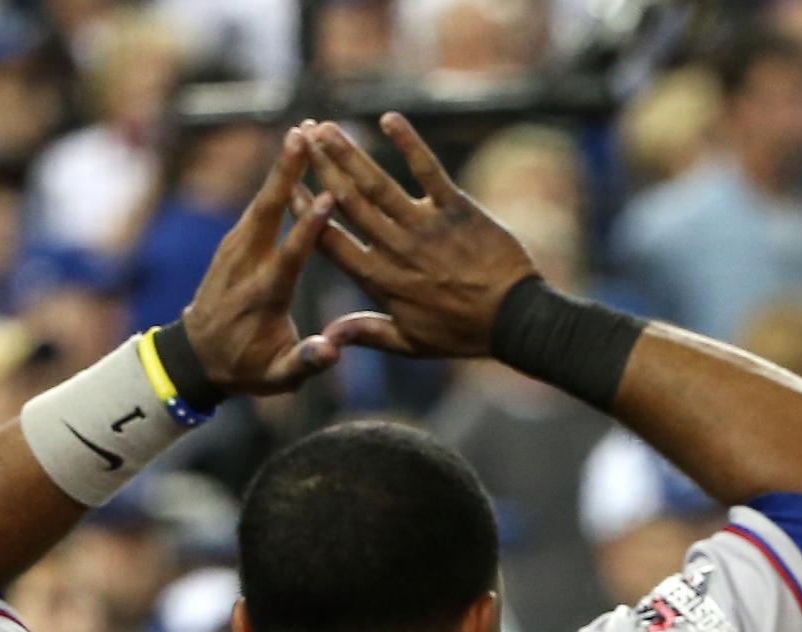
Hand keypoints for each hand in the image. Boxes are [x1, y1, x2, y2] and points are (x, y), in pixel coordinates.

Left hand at [176, 123, 348, 395]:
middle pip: (267, 212)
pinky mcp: (230, 244)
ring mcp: (233, 251)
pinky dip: (272, 183)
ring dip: (280, 169)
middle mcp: (246, 266)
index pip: (290, 255)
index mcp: (264, 296)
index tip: (328, 197)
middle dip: (285, 174)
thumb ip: (305, 363)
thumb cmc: (247, 368)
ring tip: (300, 134)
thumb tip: (332, 349)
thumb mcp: (278, 378)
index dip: (310, 228)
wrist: (196, 358)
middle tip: (303, 136)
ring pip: (260, 202)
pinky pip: (255, 207)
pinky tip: (288, 161)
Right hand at [304, 114, 539, 361]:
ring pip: (377, 185)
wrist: (516, 321)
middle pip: (348, 204)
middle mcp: (397, 250)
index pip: (332, 241)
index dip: (305, 212)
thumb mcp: (412, 343)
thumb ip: (368, 334)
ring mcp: (426, 227)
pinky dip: (410, 143)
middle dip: (320, 169)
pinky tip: (389, 118)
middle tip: (298, 139)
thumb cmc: (464, 333)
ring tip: (323, 128)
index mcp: (382, 281)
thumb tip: (327, 338)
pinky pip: (429, 170)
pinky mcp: (457, 209)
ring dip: (348, 153)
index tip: (285, 185)